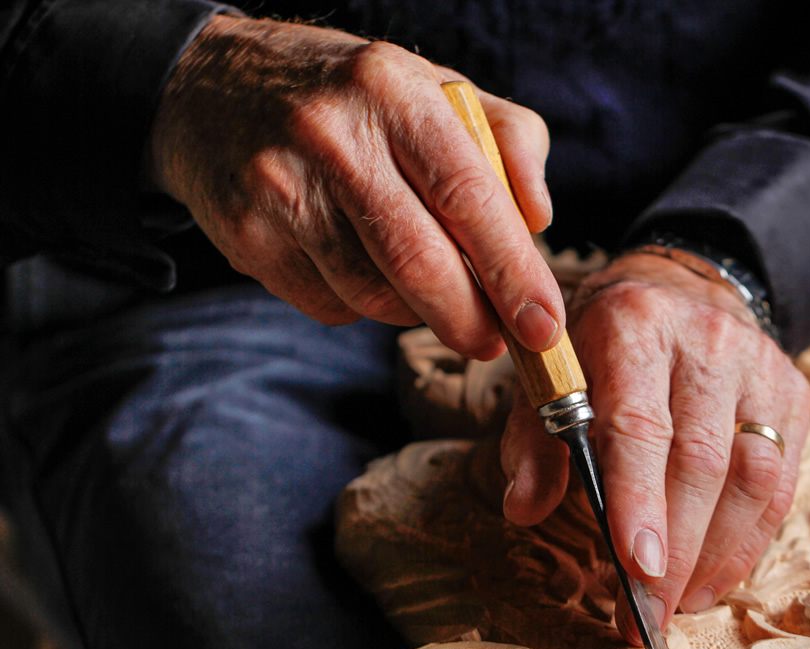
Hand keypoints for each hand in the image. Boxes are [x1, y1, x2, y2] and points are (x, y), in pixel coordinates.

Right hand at [148, 15, 562, 359]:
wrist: (209, 87)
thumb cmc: (348, 98)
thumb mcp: (434, 87)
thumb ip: (507, 140)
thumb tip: (538, 219)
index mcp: (392, 90)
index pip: (467, 196)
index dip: (513, 272)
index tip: (543, 327)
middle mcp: (330, 135)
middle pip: (419, 263)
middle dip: (470, 320)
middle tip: (495, 342)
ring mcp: (279, 188)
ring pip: (374, 295)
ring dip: (415, 311)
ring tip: (422, 284)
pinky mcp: (244, 235)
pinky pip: (329, 306)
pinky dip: (361, 305)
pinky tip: (357, 267)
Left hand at [501, 251, 809, 642]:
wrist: (680, 287)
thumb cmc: (603, 346)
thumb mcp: (553, 375)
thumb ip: (535, 441)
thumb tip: (522, 509)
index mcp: (632, 326)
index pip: (639, 424)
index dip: (639, 500)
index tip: (635, 567)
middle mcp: (704, 339)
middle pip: (700, 460)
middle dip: (676, 549)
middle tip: (648, 615)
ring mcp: (759, 364)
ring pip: (752, 476)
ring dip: (717, 554)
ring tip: (679, 604)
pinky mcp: (792, 391)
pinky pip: (780, 481)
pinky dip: (750, 539)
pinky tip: (714, 575)